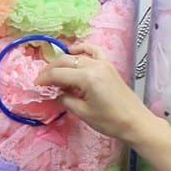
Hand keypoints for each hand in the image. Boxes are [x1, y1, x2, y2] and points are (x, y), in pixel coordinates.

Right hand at [35, 43, 157, 143]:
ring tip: (54, 71)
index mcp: (87, 78)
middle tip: (41, 80)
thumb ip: (65, 99)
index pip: (58, 74)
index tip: (35, 85)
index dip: (44, 79)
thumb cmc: (109, 121)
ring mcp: (103, 63)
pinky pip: (94, 51)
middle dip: (50, 70)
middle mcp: (94, 66)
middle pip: (65, 61)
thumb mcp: (82, 112)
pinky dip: (82, 49)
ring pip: (76, 56)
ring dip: (62, 62)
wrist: (134, 121)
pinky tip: (74, 52)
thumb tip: (54, 92)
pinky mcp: (109, 65)